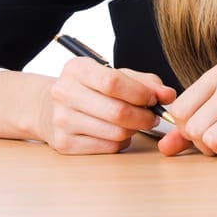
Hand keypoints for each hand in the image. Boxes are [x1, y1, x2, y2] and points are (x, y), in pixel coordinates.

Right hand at [39, 57, 175, 154]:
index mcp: (77, 69)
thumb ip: (145, 82)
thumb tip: (168, 95)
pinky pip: (108, 147)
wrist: (48, 108)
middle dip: (144, 116)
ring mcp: (62, 121)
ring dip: (135, 130)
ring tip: (135, 123)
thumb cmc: (89, 89)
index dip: (140, 93)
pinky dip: (122, 142)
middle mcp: (64, 94)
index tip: (153, 99)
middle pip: (117, 111)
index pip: (113, 82)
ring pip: (116, 132)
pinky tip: (118, 133)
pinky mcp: (64, 144)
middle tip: (152, 116)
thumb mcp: (113, 74)